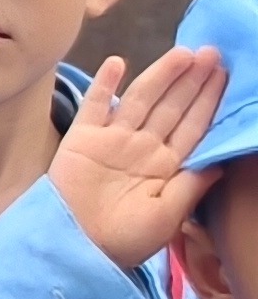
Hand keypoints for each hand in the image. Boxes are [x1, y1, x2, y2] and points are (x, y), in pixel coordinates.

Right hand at [53, 49, 228, 267]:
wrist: (74, 246)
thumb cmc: (123, 239)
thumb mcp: (168, 217)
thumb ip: (192, 186)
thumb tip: (222, 161)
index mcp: (166, 166)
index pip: (193, 126)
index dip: (208, 101)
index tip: (224, 75)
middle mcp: (143, 148)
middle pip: (172, 107)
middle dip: (192, 81)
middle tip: (211, 52)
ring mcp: (112, 141)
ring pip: (142, 100)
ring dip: (161, 75)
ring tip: (182, 53)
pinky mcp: (82, 139)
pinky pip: (95, 106)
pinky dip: (104, 85)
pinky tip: (118, 63)